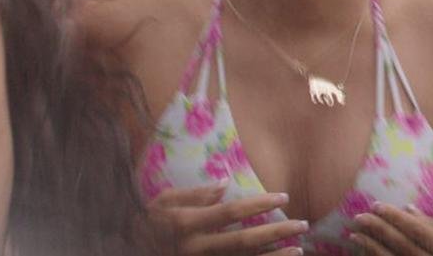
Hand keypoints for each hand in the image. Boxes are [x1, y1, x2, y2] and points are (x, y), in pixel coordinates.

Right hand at [147, 186, 304, 255]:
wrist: (130, 248)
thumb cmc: (148, 223)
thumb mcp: (164, 201)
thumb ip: (194, 194)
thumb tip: (225, 183)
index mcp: (186, 224)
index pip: (229, 212)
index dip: (257, 204)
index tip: (283, 197)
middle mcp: (195, 248)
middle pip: (242, 242)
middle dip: (274, 233)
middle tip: (302, 224)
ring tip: (298, 250)